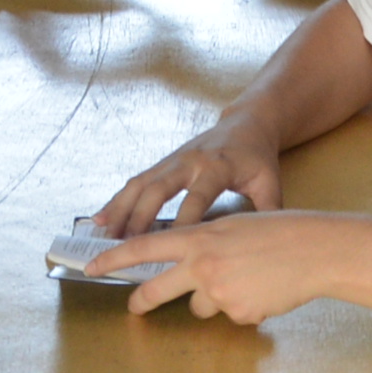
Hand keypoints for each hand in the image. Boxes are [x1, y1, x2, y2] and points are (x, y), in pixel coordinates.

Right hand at [94, 118, 284, 237]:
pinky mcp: (164, 162)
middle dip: (140, 217)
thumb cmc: (257, 157)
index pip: (197, 198)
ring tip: (105, 236)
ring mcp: (173, 159)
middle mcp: (190, 161)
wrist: (246, 123)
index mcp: (217, 167)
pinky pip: (137, 181)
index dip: (182, 222)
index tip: (169, 249)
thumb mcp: (269, 182)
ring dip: (121, 209)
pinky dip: (118, 200)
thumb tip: (267, 248)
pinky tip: (101, 218)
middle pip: (158, 189)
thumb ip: (268, 212)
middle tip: (124, 246)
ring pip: (141, 184)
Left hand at [98, 210, 362, 324]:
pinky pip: (230, 315)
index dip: (115, 258)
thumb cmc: (278, 233)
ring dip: (215, 299)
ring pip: (200, 306)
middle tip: (134, 307)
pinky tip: (264, 291)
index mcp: (199, 237)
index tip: (92, 266)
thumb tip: (188, 265)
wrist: (315, 250)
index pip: (145, 247)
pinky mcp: (238, 315)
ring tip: (247, 279)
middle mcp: (202, 265)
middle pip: (157, 289)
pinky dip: (244, 306)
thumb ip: (205, 244)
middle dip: (142, 301)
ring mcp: (219, 293)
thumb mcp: (233, 227)